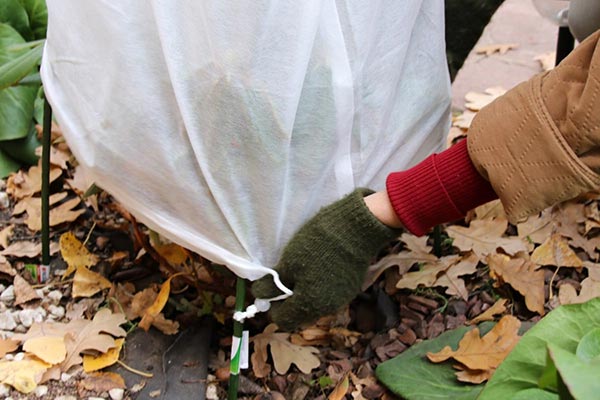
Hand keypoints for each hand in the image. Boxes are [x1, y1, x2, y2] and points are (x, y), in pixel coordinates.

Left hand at [251, 189, 401, 329]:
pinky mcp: (350, 287)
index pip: (284, 320)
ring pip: (314, 303)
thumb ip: (271, 285)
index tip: (270, 288)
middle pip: (300, 313)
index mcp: (310, 305)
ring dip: (304, 291)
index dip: (273, 307)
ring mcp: (341, 298)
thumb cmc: (317, 245)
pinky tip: (319, 264)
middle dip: (288, 299)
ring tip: (302, 268)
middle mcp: (327, 308)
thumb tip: (260, 295)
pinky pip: (328, 294)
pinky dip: (319, 285)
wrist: (355, 228)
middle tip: (284, 276)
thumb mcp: (288, 263)